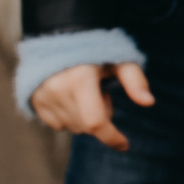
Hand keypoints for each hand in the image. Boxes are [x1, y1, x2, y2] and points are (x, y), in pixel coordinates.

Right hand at [30, 61, 153, 151]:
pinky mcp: (34, 100)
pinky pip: (57, 125)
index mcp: (80, 80)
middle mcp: (58, 89)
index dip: (112, 138)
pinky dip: (68, 118)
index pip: (96, 122)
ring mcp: (43, 96)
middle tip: (101, 93)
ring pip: (73, 127)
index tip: (124, 145)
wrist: (60, 37)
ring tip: (84, 92)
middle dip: (100, 118)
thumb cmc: (96, 51)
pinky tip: (70, 98)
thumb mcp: (120, 61)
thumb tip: (149, 102)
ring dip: (85, 118)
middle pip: (86, 127)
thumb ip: (135, 80)